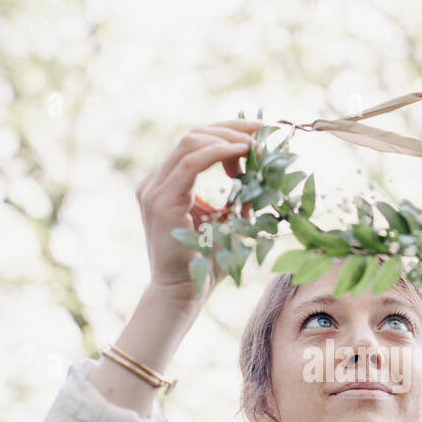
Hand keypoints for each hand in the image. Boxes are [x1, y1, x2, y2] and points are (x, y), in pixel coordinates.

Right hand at [135, 118, 265, 309]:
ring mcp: (154, 189)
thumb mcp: (231, 222)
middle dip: (231, 127)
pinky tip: (242, 152)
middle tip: (263, 128)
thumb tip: (267, 172)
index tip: (259, 132)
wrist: (182, 293)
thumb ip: (242, 196)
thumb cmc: (206, 264)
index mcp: (168, 184)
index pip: (196, 143)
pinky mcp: (160, 200)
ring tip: (256, 143)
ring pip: (190, 142)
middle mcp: (156, 181)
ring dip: (227, 138)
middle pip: (194, 135)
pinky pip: (190, 163)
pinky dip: (218, 152)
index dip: (228, 131)